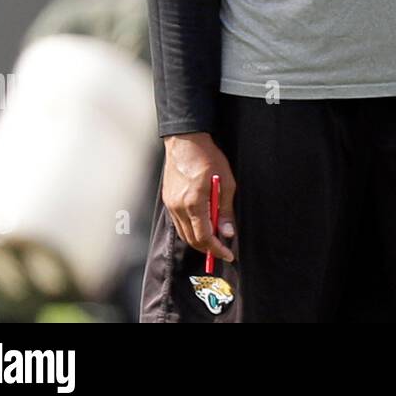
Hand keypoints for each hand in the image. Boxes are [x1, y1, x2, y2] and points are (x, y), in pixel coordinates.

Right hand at [160, 132, 236, 262]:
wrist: (185, 141)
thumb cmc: (208, 158)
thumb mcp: (226, 182)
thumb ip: (225, 210)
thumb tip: (228, 232)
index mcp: (194, 203)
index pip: (204, 237)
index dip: (217, 249)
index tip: (228, 254)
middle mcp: (178, 207)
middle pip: (192, 239)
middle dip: (208, 248)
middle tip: (223, 250)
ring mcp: (171, 204)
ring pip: (184, 233)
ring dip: (199, 240)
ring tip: (215, 240)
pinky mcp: (167, 200)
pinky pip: (179, 223)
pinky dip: (190, 229)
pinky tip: (202, 225)